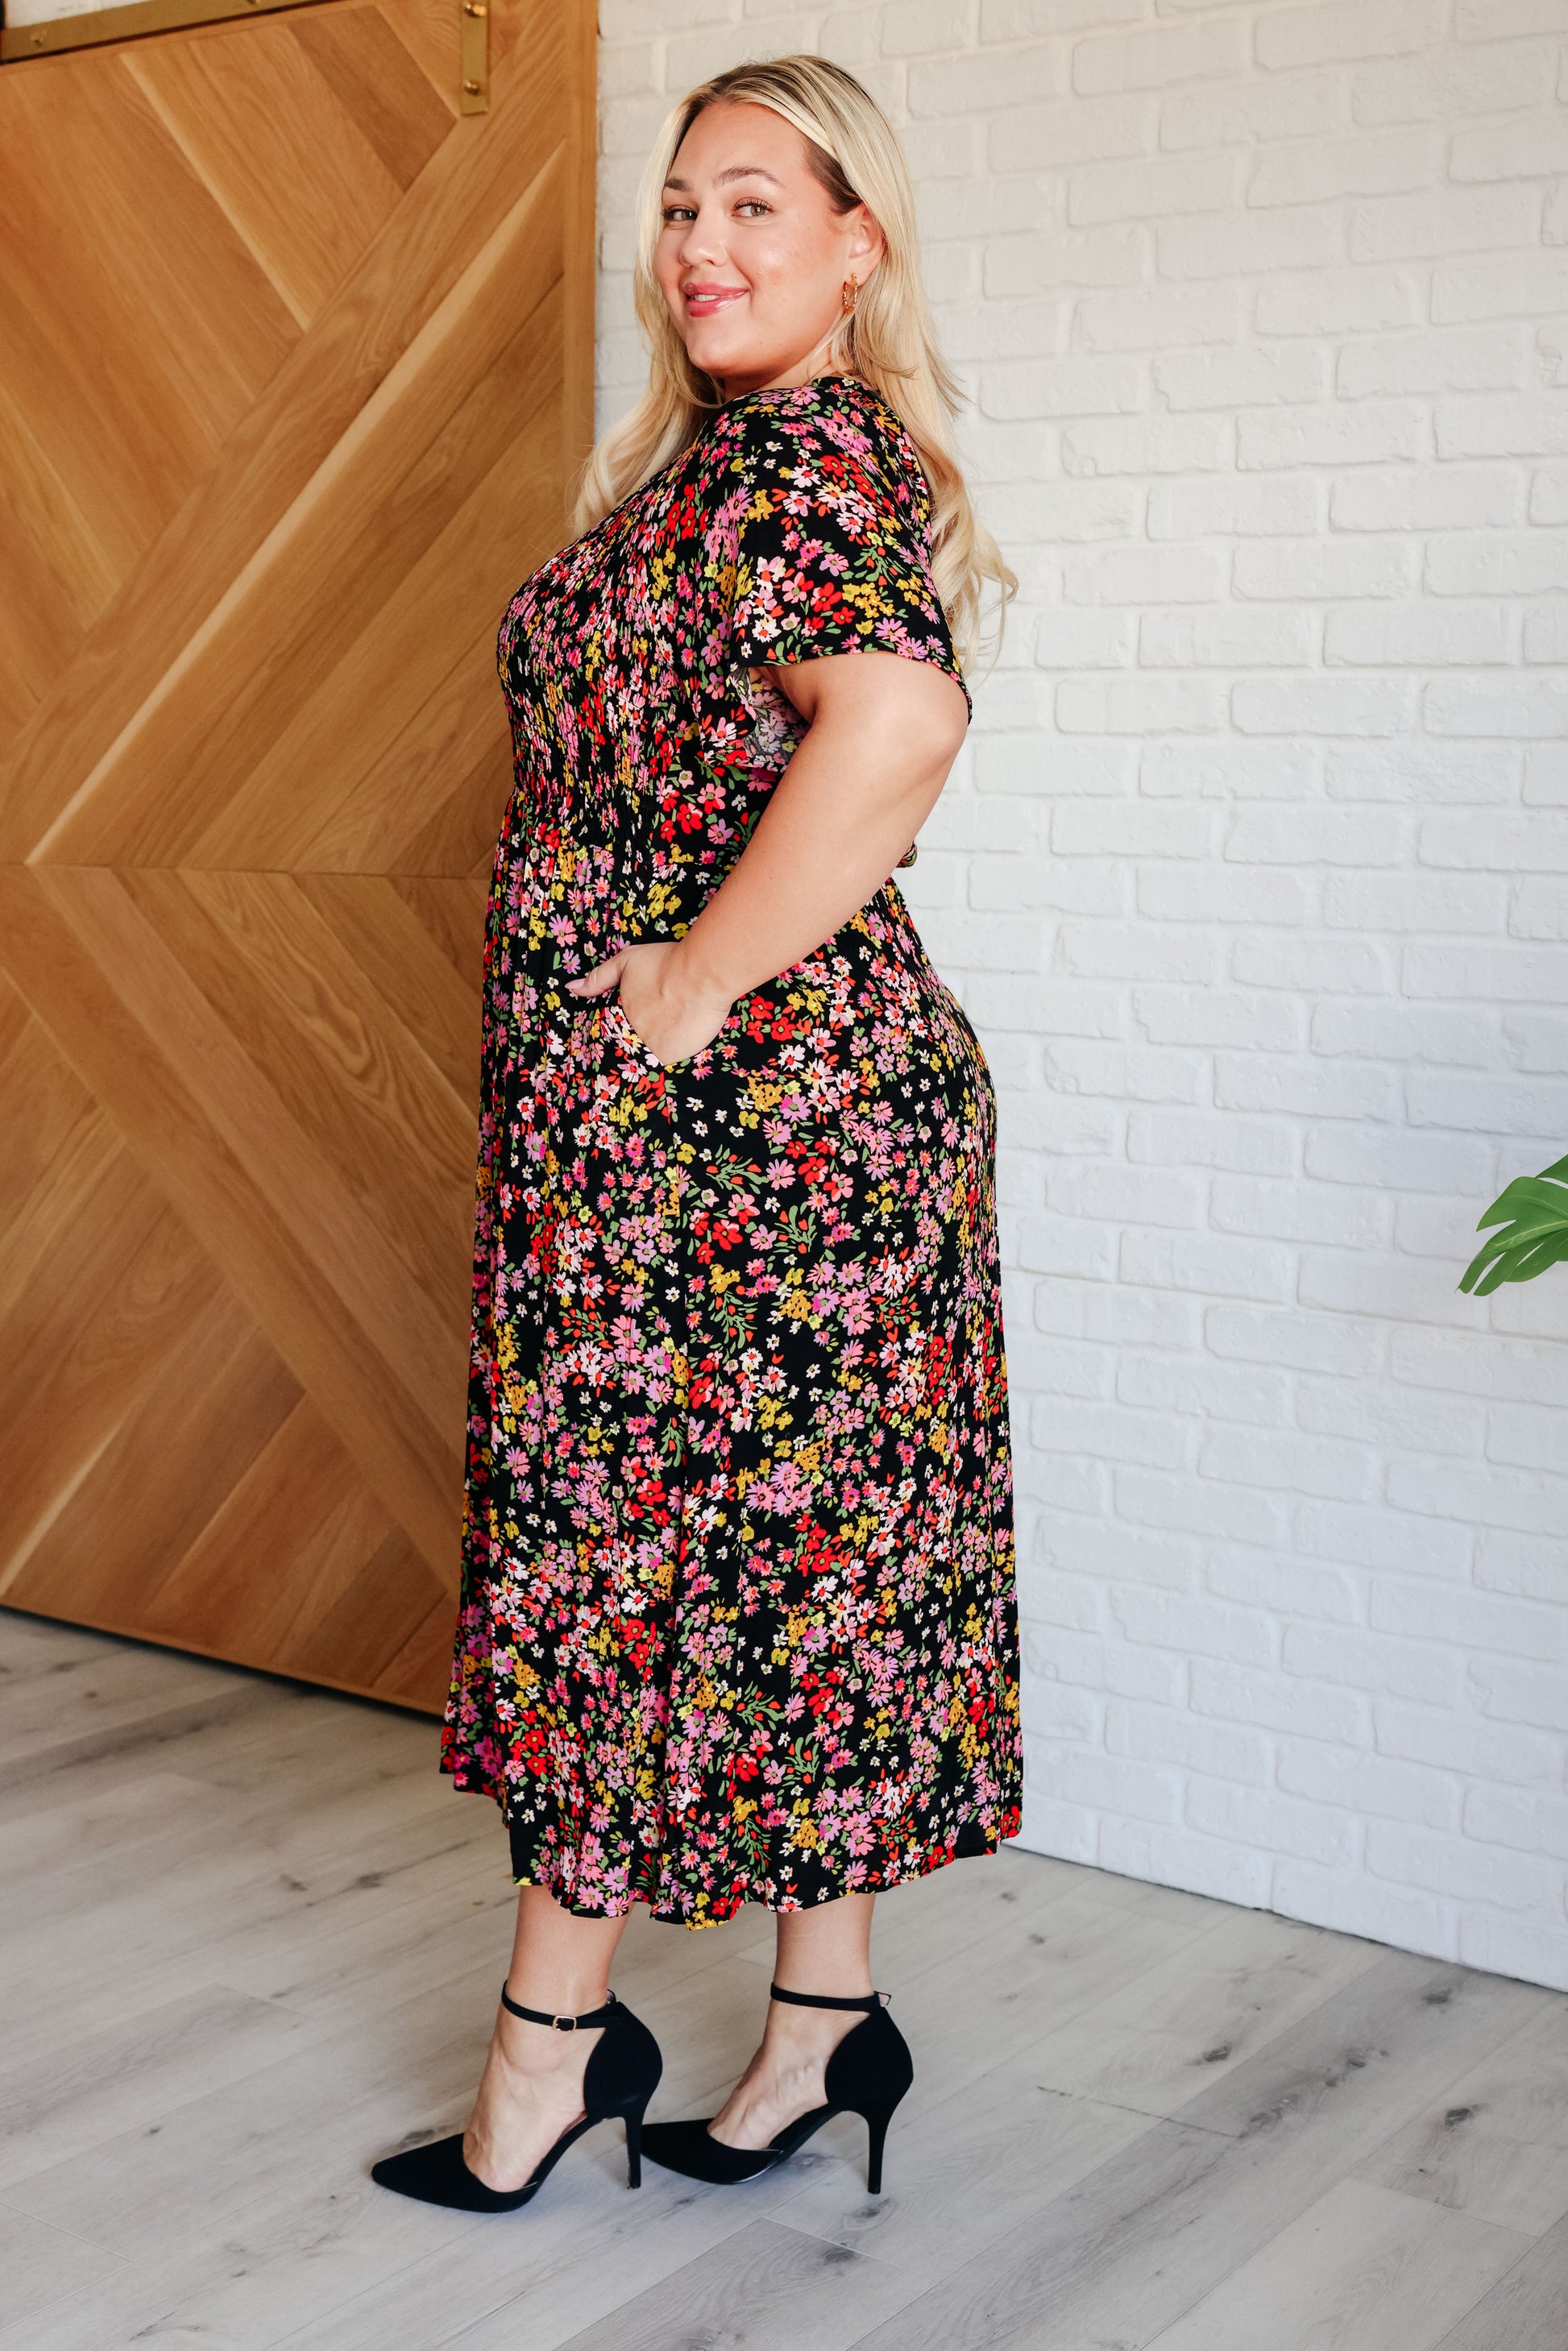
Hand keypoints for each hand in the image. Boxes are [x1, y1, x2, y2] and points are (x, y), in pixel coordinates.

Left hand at [566, 941, 732, 1067]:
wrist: (701, 974)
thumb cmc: (665, 964)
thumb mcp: (626, 962)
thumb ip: (599, 978)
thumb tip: (571, 988)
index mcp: (618, 1016)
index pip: (608, 1034)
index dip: (616, 1033)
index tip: (628, 1029)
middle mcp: (631, 1037)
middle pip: (627, 1046)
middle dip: (636, 1040)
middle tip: (654, 1025)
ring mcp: (651, 1049)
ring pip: (648, 1054)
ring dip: (655, 1045)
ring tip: (668, 1029)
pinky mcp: (673, 1056)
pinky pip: (668, 1059)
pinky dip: (673, 1050)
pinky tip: (680, 1035)